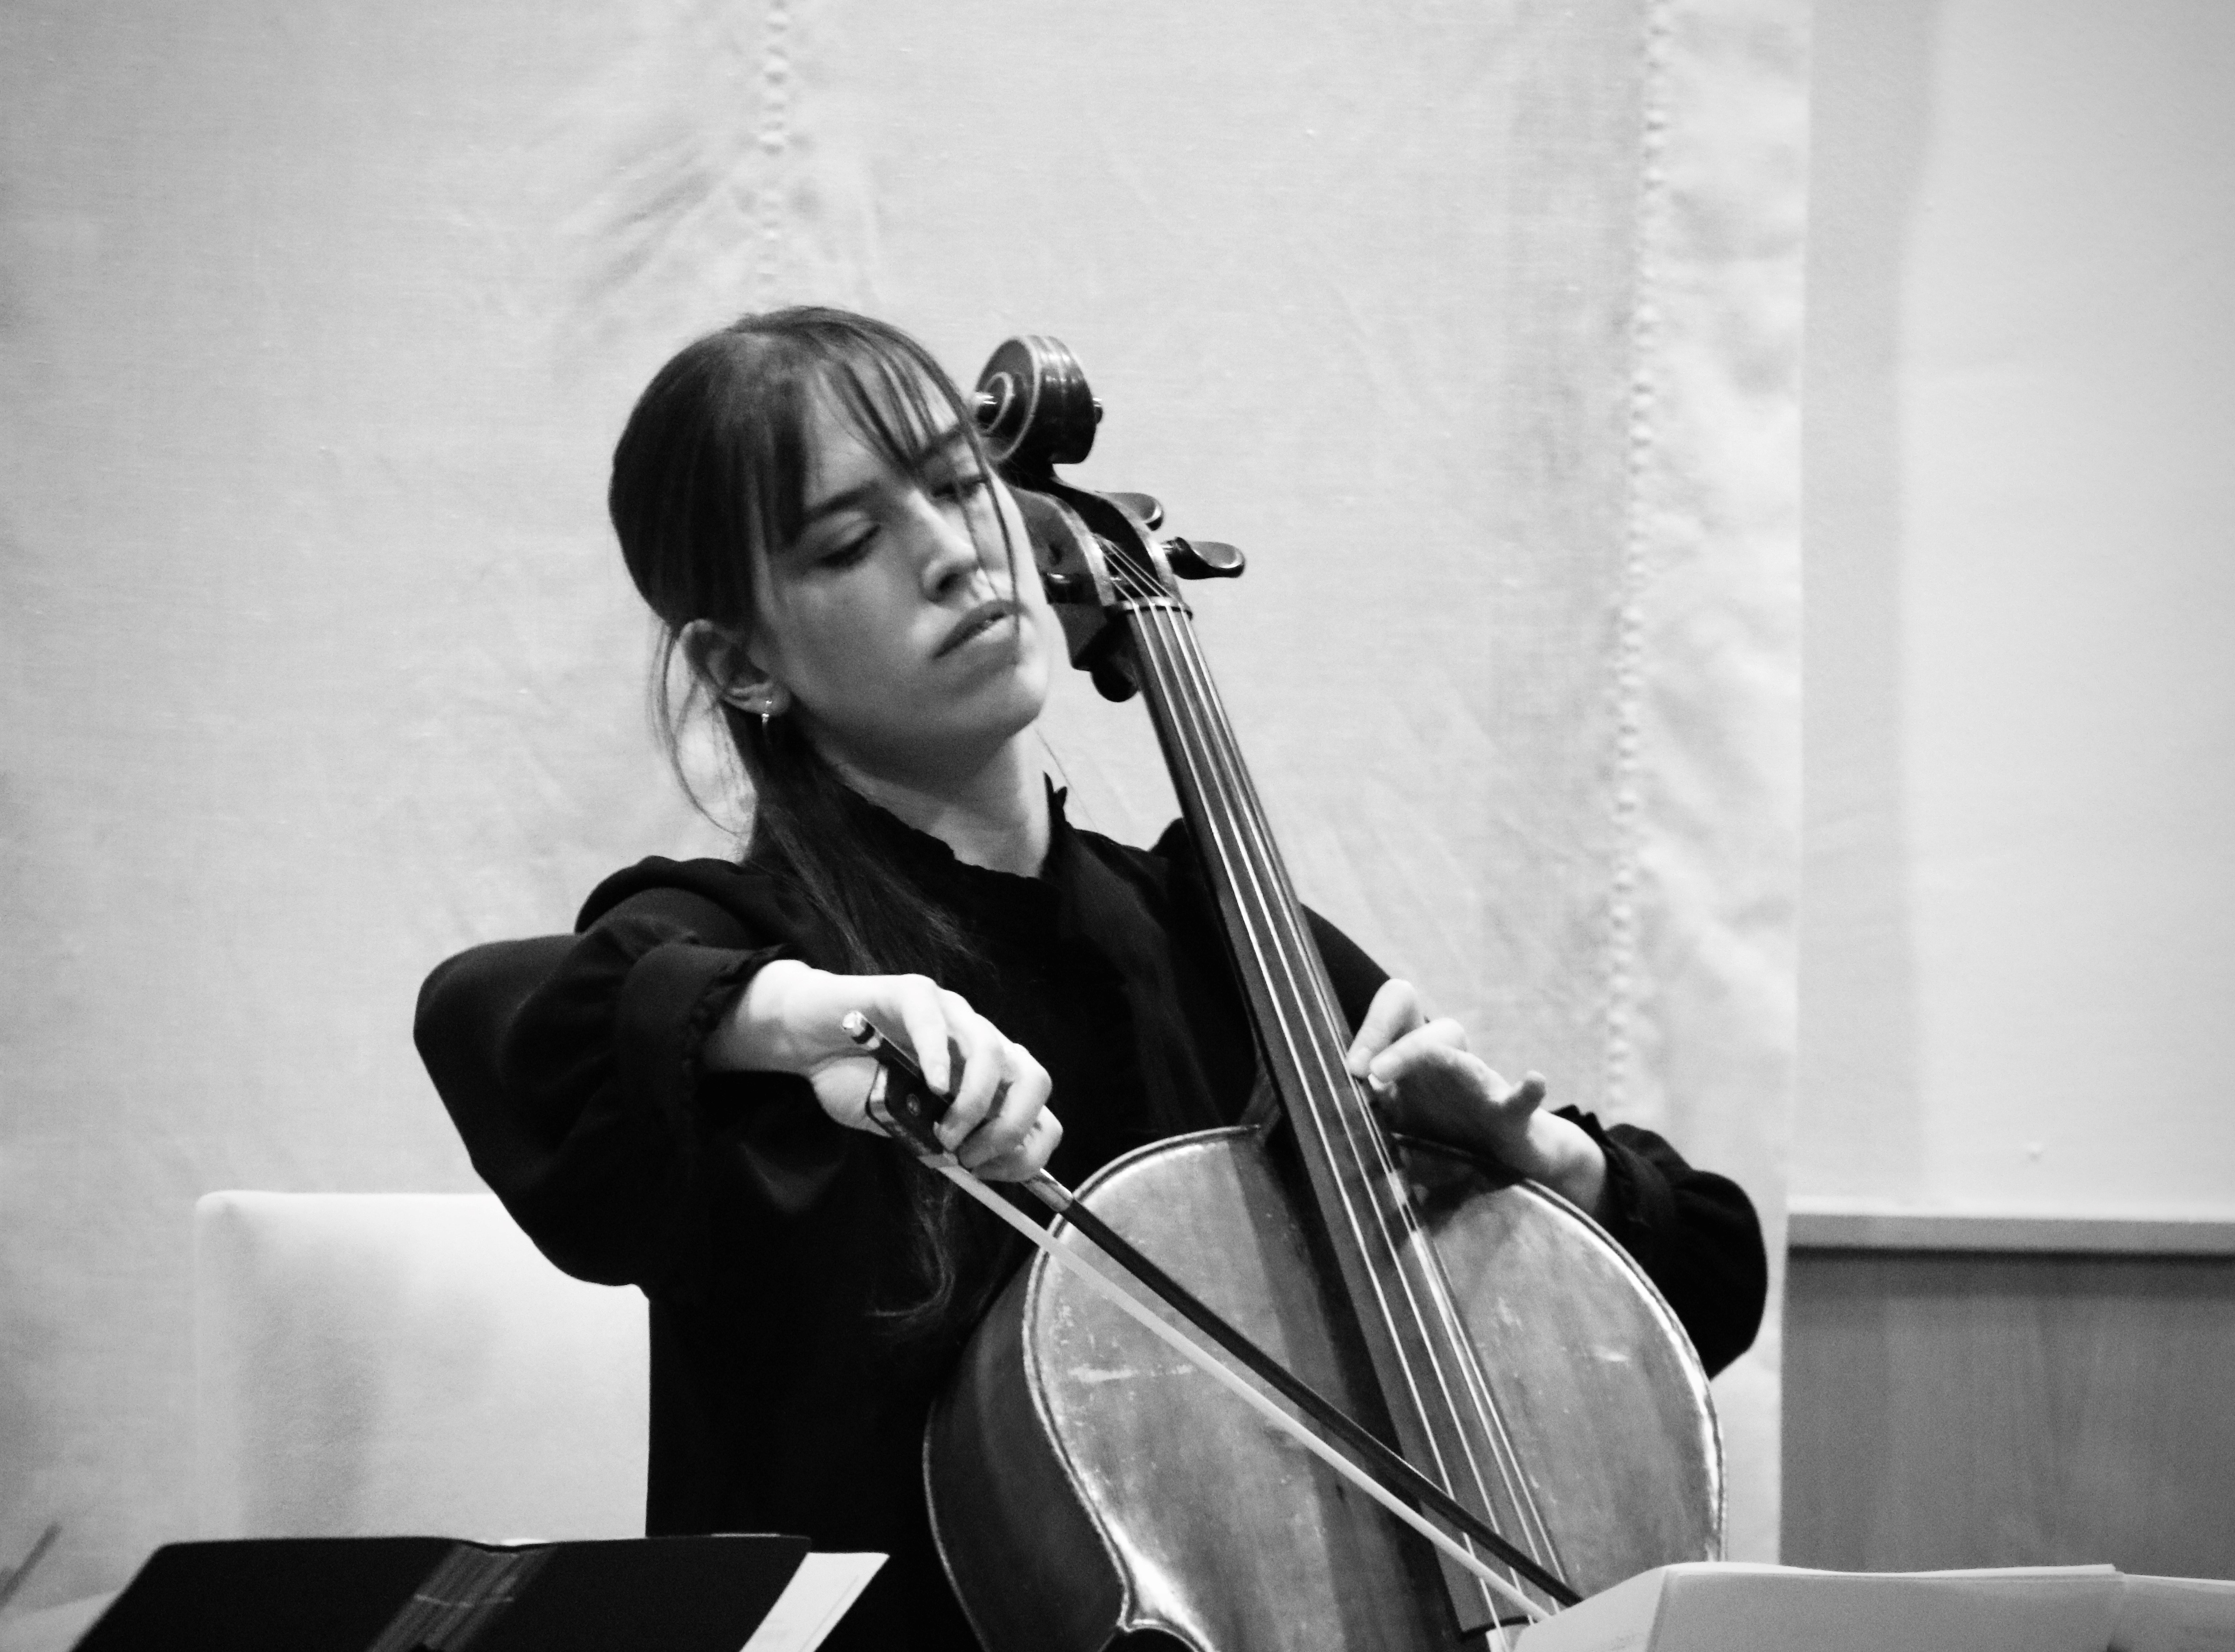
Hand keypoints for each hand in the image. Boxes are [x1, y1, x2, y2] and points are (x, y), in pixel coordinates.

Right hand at [712, 962, 1060, 1181]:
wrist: (807, 1038)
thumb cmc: (854, 1079)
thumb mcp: (898, 1123)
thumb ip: (933, 1139)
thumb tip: (969, 1164)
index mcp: (984, 1074)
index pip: (1036, 1108)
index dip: (1025, 1148)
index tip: (985, 1173)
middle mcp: (978, 1040)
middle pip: (1033, 1079)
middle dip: (1013, 1127)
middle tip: (971, 1156)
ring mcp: (950, 1013)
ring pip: (992, 1052)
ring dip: (974, 1105)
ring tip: (944, 1134)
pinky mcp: (912, 993)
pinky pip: (937, 1022)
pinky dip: (939, 1058)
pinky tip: (930, 1087)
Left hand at [1342, 979, 1606, 1217]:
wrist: (1514, 1159)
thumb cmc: (1453, 1139)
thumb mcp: (1402, 1133)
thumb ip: (1371, 1130)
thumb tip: (1327, 1140)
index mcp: (1413, 1065)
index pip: (1395, 1011)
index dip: (1370, 1028)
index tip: (1349, 1069)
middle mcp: (1442, 1063)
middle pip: (1416, 1019)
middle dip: (1380, 1033)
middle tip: (1358, 1072)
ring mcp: (1477, 1082)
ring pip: (1452, 1044)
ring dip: (1417, 1052)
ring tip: (1382, 1073)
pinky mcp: (1509, 1114)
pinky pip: (1519, 1098)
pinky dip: (1527, 1091)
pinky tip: (1533, 1079)